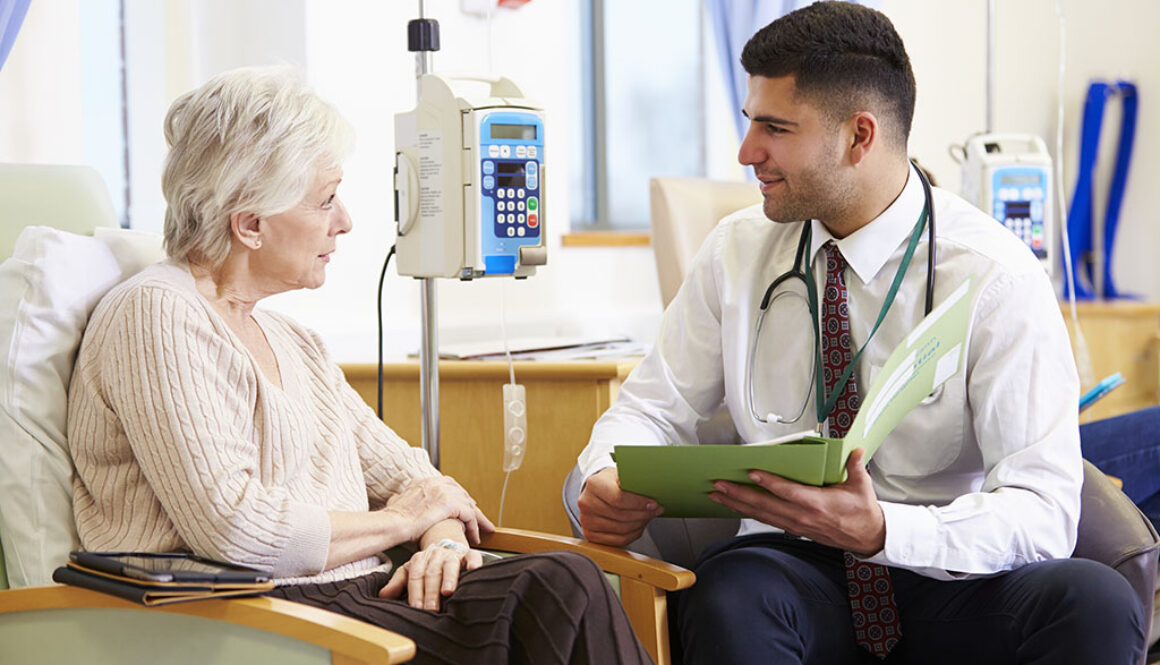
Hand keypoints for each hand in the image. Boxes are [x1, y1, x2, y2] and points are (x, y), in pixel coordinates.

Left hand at [378, 543, 485, 609]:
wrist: (447, 544)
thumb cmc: (429, 565)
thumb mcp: (412, 571)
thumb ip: (398, 583)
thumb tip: (382, 597)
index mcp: (420, 559)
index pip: (416, 576)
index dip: (415, 592)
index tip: (415, 607)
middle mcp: (436, 555)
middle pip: (432, 573)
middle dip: (431, 592)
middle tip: (431, 608)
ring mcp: (453, 554)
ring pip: (450, 565)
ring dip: (449, 578)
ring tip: (448, 592)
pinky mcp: (469, 554)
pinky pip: (473, 556)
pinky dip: (474, 563)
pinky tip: (473, 570)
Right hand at [384, 476, 495, 545]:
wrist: (392, 524)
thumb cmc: (392, 519)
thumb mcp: (396, 502)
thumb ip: (400, 498)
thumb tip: (396, 498)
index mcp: (425, 481)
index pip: (449, 486)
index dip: (459, 497)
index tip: (464, 507)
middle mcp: (436, 483)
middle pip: (462, 493)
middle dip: (471, 507)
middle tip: (479, 519)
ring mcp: (444, 491)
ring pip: (468, 505)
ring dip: (477, 519)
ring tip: (483, 531)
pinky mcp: (450, 503)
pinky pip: (469, 516)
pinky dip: (474, 527)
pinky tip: (474, 537)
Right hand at [577, 467, 663, 545]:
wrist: (596, 489)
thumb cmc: (612, 481)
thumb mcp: (622, 474)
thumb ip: (634, 481)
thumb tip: (654, 489)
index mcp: (594, 484)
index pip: (619, 498)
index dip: (639, 503)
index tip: (654, 503)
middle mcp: (586, 503)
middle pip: (621, 516)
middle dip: (643, 515)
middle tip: (656, 511)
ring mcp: (586, 520)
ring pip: (621, 530)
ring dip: (640, 525)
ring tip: (647, 517)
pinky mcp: (590, 534)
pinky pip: (618, 540)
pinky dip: (633, 535)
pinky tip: (639, 526)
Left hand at [708, 448, 885, 554]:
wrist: (866, 537)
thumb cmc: (862, 511)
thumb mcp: (861, 486)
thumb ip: (854, 466)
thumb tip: (854, 450)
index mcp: (818, 504)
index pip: (789, 492)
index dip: (769, 483)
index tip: (752, 473)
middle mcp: (803, 516)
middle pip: (766, 505)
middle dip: (739, 495)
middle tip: (719, 485)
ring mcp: (796, 524)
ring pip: (761, 514)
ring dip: (737, 505)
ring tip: (718, 495)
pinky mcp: (793, 529)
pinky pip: (766, 520)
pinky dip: (748, 512)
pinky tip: (734, 506)